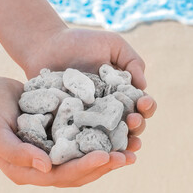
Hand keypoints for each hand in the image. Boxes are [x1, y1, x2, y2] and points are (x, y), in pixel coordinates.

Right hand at [0, 76, 140, 186]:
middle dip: (105, 165)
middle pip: (80, 172)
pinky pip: (84, 140)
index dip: (85, 168)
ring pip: (86, 159)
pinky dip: (102, 138)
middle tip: (129, 156)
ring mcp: (53, 152)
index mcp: (28, 171)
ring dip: (110, 155)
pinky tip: (120, 130)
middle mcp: (44, 166)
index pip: (61, 176)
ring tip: (133, 147)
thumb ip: (16, 152)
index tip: (106, 157)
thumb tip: (46, 168)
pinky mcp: (60, 136)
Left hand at [25, 28, 156, 135]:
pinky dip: (93, 147)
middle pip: (129, 125)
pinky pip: (84, 139)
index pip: (140, 104)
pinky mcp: (71, 125)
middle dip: (137, 125)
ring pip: (111, 137)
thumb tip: (144, 87)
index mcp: (121, 92)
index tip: (142, 102)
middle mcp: (108, 108)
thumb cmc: (80, 42)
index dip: (147, 106)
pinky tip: (99, 150)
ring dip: (121, 142)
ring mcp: (90, 119)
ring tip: (124, 141)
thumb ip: (132, 61)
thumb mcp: (112, 44)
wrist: (45, 46)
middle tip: (133, 120)